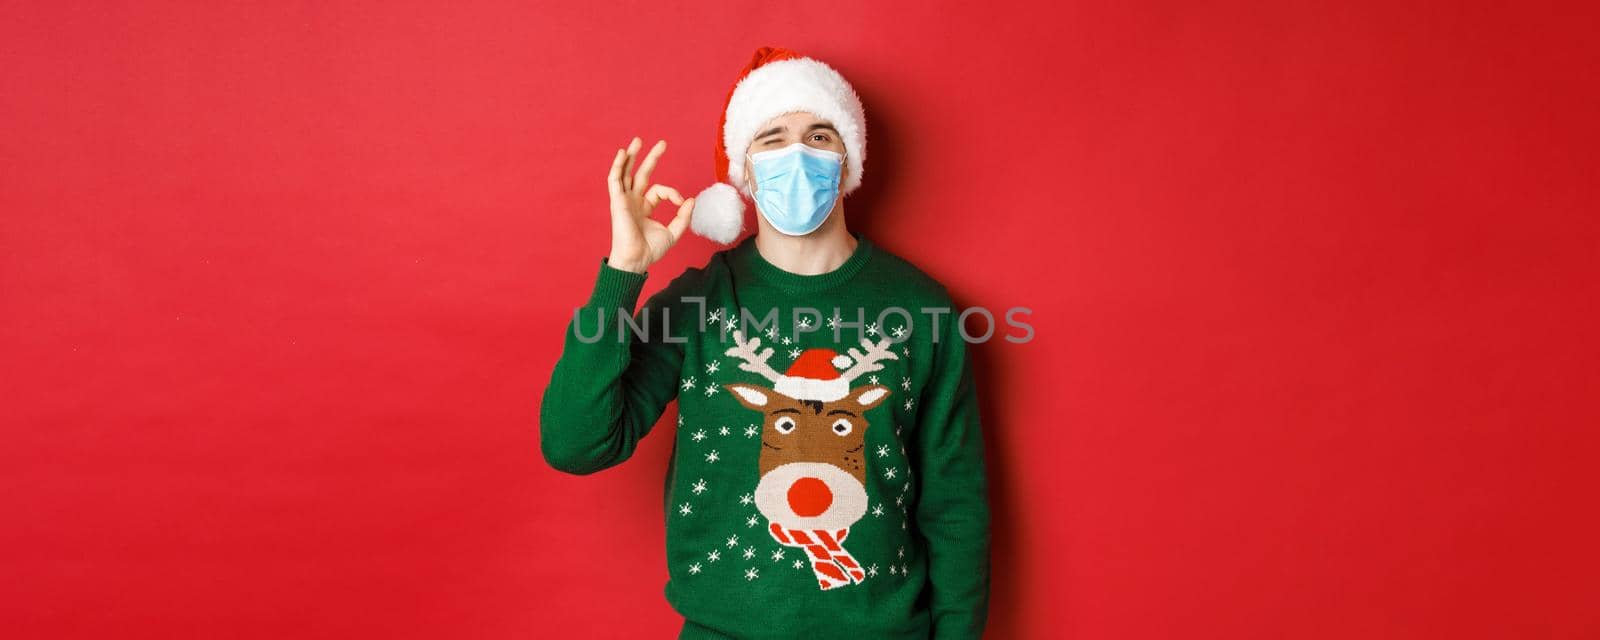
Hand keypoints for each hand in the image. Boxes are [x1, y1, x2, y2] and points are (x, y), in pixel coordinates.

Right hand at [606, 136, 693, 272]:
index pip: (659, 190)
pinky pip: (614, 180)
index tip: (682, 201)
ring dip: (632, 156)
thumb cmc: (650, 250)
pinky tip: (622, 153)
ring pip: (626, 173)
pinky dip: (617, 166)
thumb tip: (691, 199)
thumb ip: (683, 216)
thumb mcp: (673, 232)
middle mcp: (633, 201)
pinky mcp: (617, 202)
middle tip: (663, 143)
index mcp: (644, 208)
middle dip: (651, 158)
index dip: (673, 193)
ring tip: (639, 140)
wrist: (636, 260)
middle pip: (641, 174)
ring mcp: (624, 200)